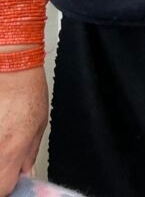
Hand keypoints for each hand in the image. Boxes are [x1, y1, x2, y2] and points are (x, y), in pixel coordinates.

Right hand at [0, 66, 47, 196]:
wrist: (9, 62)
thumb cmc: (26, 88)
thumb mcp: (39, 123)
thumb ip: (29, 153)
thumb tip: (25, 172)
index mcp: (10, 152)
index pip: (3, 189)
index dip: (8, 183)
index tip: (11, 172)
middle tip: (5, 149)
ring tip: (3, 129)